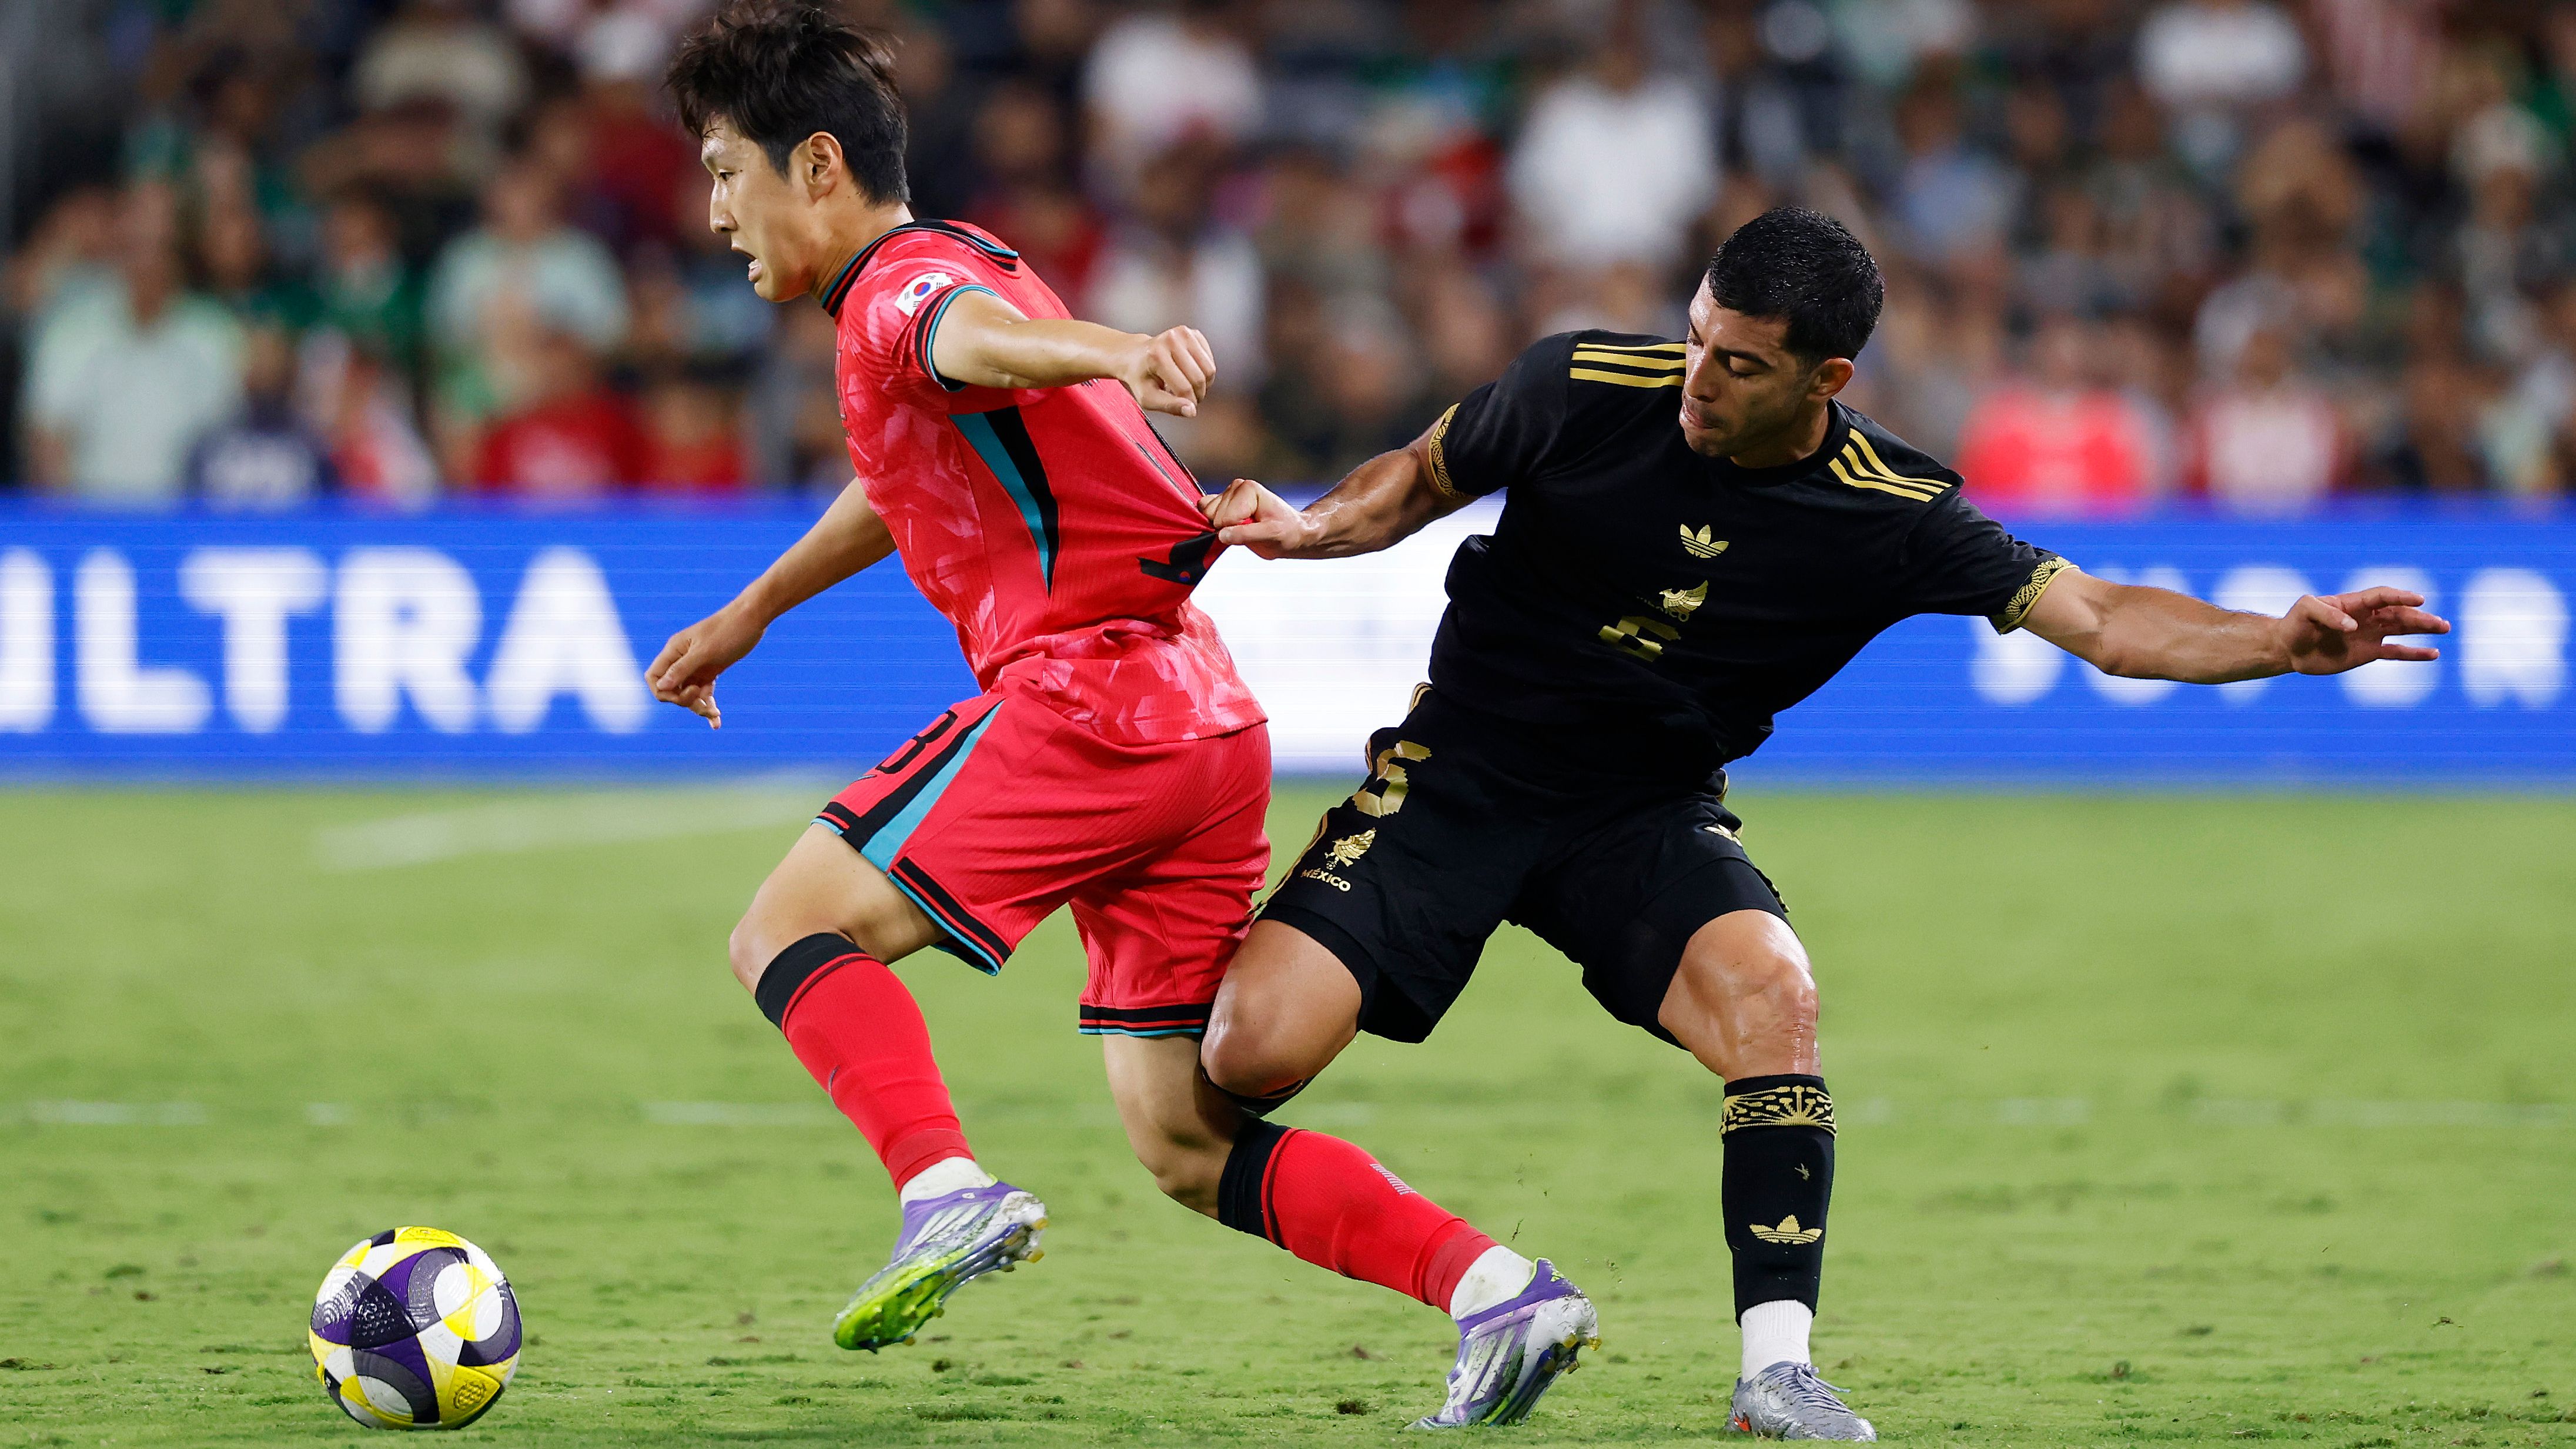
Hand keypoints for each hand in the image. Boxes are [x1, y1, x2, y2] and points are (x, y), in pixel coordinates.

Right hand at [645, 602, 767, 727]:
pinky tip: (717, 721)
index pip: (654, 677)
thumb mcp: (704, 652)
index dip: (663, 692)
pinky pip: (705, 693)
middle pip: (671, 690)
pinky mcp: (711, 670)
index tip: (681, 694)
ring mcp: (697, 666)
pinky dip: (709, 705)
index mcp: (674, 650)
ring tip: (715, 715)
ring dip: (699, 707)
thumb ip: (682, 669)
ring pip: (689, 694)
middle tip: (703, 700)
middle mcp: (682, 659)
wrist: (753, 618)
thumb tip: (660, 687)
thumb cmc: (728, 630)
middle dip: (685, 701)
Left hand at [1120, 326, 1215, 417]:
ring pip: (1209, 370)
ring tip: (1188, 386)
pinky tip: (1190, 374)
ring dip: (1203, 385)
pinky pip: (1210, 361)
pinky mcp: (1194, 333)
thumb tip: (1192, 411)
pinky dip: (1204, 373)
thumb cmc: (1140, 378)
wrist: (1135, 355)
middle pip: (1199, 378)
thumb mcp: (1148, 398)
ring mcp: (1184, 333)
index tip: (1185, 407)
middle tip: (1188, 398)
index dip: (1188, 403)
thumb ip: (1169, 406)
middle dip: (1198, 394)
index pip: (1184, 388)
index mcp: (1156, 355)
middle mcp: (1170, 340)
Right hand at [1198, 476, 1316, 558]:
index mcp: (1249, 490)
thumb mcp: (1272, 535)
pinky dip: (1214, 523)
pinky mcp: (1223, 502)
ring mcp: (1229, 494)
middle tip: (1251, 529)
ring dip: (1223, 527)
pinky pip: (1205, 512)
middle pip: (1213, 516)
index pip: (1225, 518)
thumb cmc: (1287, 531)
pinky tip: (1233, 525)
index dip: (1237, 530)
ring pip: (1207, 515)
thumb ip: (1245, 535)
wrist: (1292, 532)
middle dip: (1230, 528)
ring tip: (1245, 526)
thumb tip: (1222, 535)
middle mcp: (1237, 487)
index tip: (1255, 530)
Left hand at [2279, 587, 2450, 674]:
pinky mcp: (2368, 652)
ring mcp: (2369, 634)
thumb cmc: (2294, 624)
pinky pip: (2396, 652)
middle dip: (2420, 617)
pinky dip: (2414, 653)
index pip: (2383, 596)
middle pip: (2399, 614)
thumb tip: (2353, 625)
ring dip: (2424, 629)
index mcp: (2353, 603)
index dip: (2400, 597)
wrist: (2288, 649)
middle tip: (2440, 623)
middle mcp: (2366, 617)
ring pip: (2403, 629)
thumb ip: (2327, 614)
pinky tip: (2433, 654)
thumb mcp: (2305, 611)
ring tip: (2444, 629)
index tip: (2418, 600)